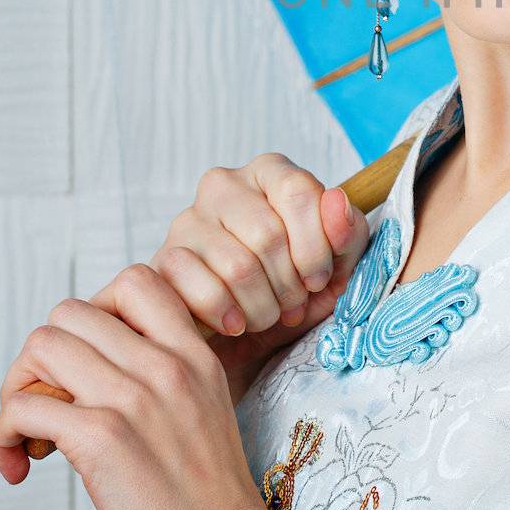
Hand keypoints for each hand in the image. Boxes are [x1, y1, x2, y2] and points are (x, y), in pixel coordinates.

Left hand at [0, 266, 277, 509]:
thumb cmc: (211, 505)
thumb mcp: (206, 414)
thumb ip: (165, 381)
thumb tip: (95, 371)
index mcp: (195, 355)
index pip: (135, 281)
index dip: (95, 314)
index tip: (90, 366)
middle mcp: (165, 365)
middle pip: (70, 312)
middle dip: (43, 358)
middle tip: (51, 406)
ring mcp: (132, 399)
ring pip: (40, 345)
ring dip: (19, 389)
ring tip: (35, 436)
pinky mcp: (100, 441)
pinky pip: (22, 408)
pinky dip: (3, 436)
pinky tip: (21, 467)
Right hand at [102, 155, 371, 403]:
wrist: (245, 338)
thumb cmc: (293, 288)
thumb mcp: (337, 264)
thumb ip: (347, 233)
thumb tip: (337, 200)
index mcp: (269, 171)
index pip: (298, 192)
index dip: (317, 246)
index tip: (320, 277)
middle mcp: (223, 184)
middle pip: (268, 234)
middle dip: (290, 284)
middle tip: (293, 303)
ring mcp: (187, 220)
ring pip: (236, 265)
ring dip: (263, 306)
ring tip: (268, 315)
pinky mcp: (162, 260)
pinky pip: (200, 288)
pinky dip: (228, 315)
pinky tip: (236, 323)